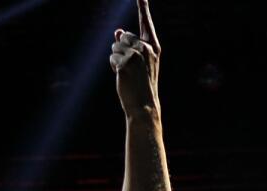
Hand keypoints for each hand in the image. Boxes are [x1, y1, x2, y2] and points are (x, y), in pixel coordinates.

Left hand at [111, 0, 160, 114]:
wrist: (144, 105)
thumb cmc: (142, 84)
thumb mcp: (141, 62)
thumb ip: (131, 45)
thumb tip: (117, 31)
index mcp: (154, 47)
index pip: (146, 23)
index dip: (143, 7)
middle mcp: (146, 48)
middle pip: (124, 36)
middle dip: (122, 49)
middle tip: (131, 68)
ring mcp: (136, 55)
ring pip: (115, 46)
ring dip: (117, 58)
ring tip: (128, 72)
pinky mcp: (125, 62)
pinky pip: (112, 56)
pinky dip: (113, 66)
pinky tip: (123, 76)